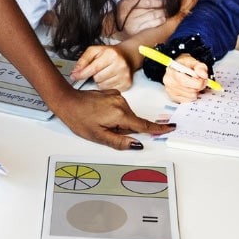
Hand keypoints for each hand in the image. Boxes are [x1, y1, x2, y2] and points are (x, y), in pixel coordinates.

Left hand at [51, 87, 172, 149]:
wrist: (67, 101)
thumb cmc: (79, 119)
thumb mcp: (98, 136)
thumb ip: (119, 142)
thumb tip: (137, 145)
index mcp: (120, 114)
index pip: (143, 125)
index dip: (157, 129)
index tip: (170, 128)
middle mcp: (121, 103)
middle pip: (132, 121)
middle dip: (123, 128)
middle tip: (104, 129)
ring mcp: (117, 96)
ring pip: (125, 115)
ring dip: (118, 121)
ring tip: (99, 121)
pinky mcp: (112, 93)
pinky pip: (119, 107)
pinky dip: (114, 113)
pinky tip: (100, 114)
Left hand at [72, 45, 131, 91]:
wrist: (127, 56)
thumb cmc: (110, 53)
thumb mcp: (95, 50)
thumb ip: (83, 60)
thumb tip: (75, 71)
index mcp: (112, 55)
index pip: (93, 68)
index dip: (82, 73)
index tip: (74, 76)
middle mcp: (120, 65)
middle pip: (97, 78)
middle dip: (94, 75)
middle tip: (98, 69)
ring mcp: (125, 76)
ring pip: (102, 85)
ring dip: (100, 81)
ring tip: (105, 73)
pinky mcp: (126, 84)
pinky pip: (109, 89)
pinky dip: (106, 85)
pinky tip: (110, 78)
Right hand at [113, 0, 165, 37]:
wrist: (112, 27)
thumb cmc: (122, 12)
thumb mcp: (128, 1)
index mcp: (127, 4)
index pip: (147, 2)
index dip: (158, 1)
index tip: (165, 0)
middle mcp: (129, 15)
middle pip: (152, 11)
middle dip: (163, 8)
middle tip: (169, 7)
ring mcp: (133, 25)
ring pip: (152, 18)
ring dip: (162, 15)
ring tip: (166, 13)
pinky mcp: (136, 33)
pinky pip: (151, 26)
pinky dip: (158, 22)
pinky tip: (162, 20)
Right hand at [161, 54, 209, 103]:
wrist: (178, 68)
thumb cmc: (184, 65)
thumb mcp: (193, 62)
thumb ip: (200, 67)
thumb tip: (203, 75)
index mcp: (172, 71)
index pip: (185, 81)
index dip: (198, 81)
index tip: (203, 78)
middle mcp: (169, 81)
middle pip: (190, 90)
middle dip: (199, 86)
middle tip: (200, 81)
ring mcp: (170, 90)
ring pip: (191, 96)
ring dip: (196, 91)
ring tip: (194, 84)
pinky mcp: (173, 97)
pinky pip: (188, 100)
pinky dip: (192, 95)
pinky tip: (190, 88)